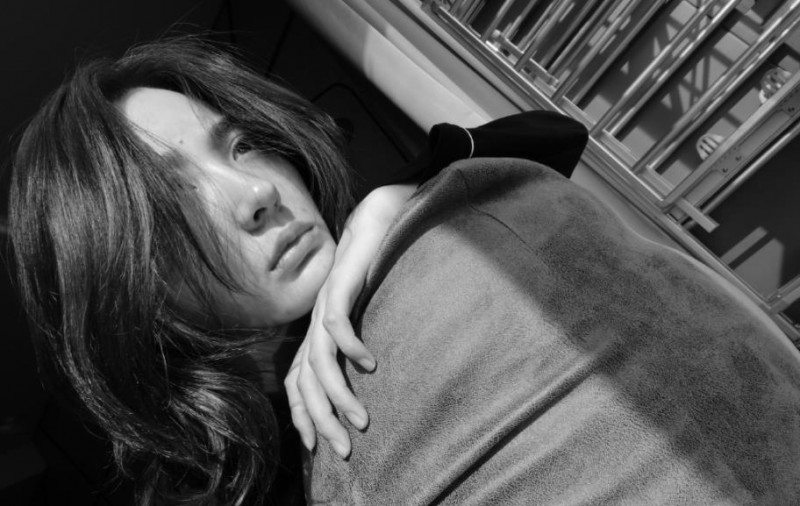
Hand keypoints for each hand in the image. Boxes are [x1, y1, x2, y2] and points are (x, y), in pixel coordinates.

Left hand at [285, 183, 416, 457]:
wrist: (380, 216)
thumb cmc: (378, 267)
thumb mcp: (371, 314)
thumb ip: (365, 342)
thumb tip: (374, 378)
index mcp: (319, 331)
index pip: (298, 381)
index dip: (303, 414)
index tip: (316, 446)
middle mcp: (316, 322)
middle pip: (306, 381)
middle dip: (322, 419)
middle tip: (344, 449)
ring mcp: (325, 304)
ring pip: (318, 359)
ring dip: (338, 393)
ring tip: (361, 420)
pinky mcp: (340, 283)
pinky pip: (336, 320)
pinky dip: (349, 344)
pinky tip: (369, 363)